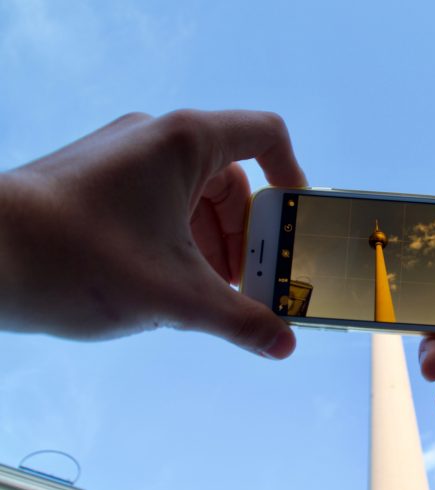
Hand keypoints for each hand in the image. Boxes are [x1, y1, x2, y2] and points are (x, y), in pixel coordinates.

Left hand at [0, 110, 304, 358]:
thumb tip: (284, 345)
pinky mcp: (99, 180)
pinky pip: (160, 204)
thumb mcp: (174, 296)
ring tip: (208, 296)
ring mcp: (123, 157)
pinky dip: (178, 241)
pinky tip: (168, 286)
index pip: (266, 135)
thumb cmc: (78, 259)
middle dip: (246, 237)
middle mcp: (156, 138)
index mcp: (185, 143)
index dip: (292, 175)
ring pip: (193, 198)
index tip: (292, 224)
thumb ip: (239, 320)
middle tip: (251, 284)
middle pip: (231, 181)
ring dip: (212, 245)